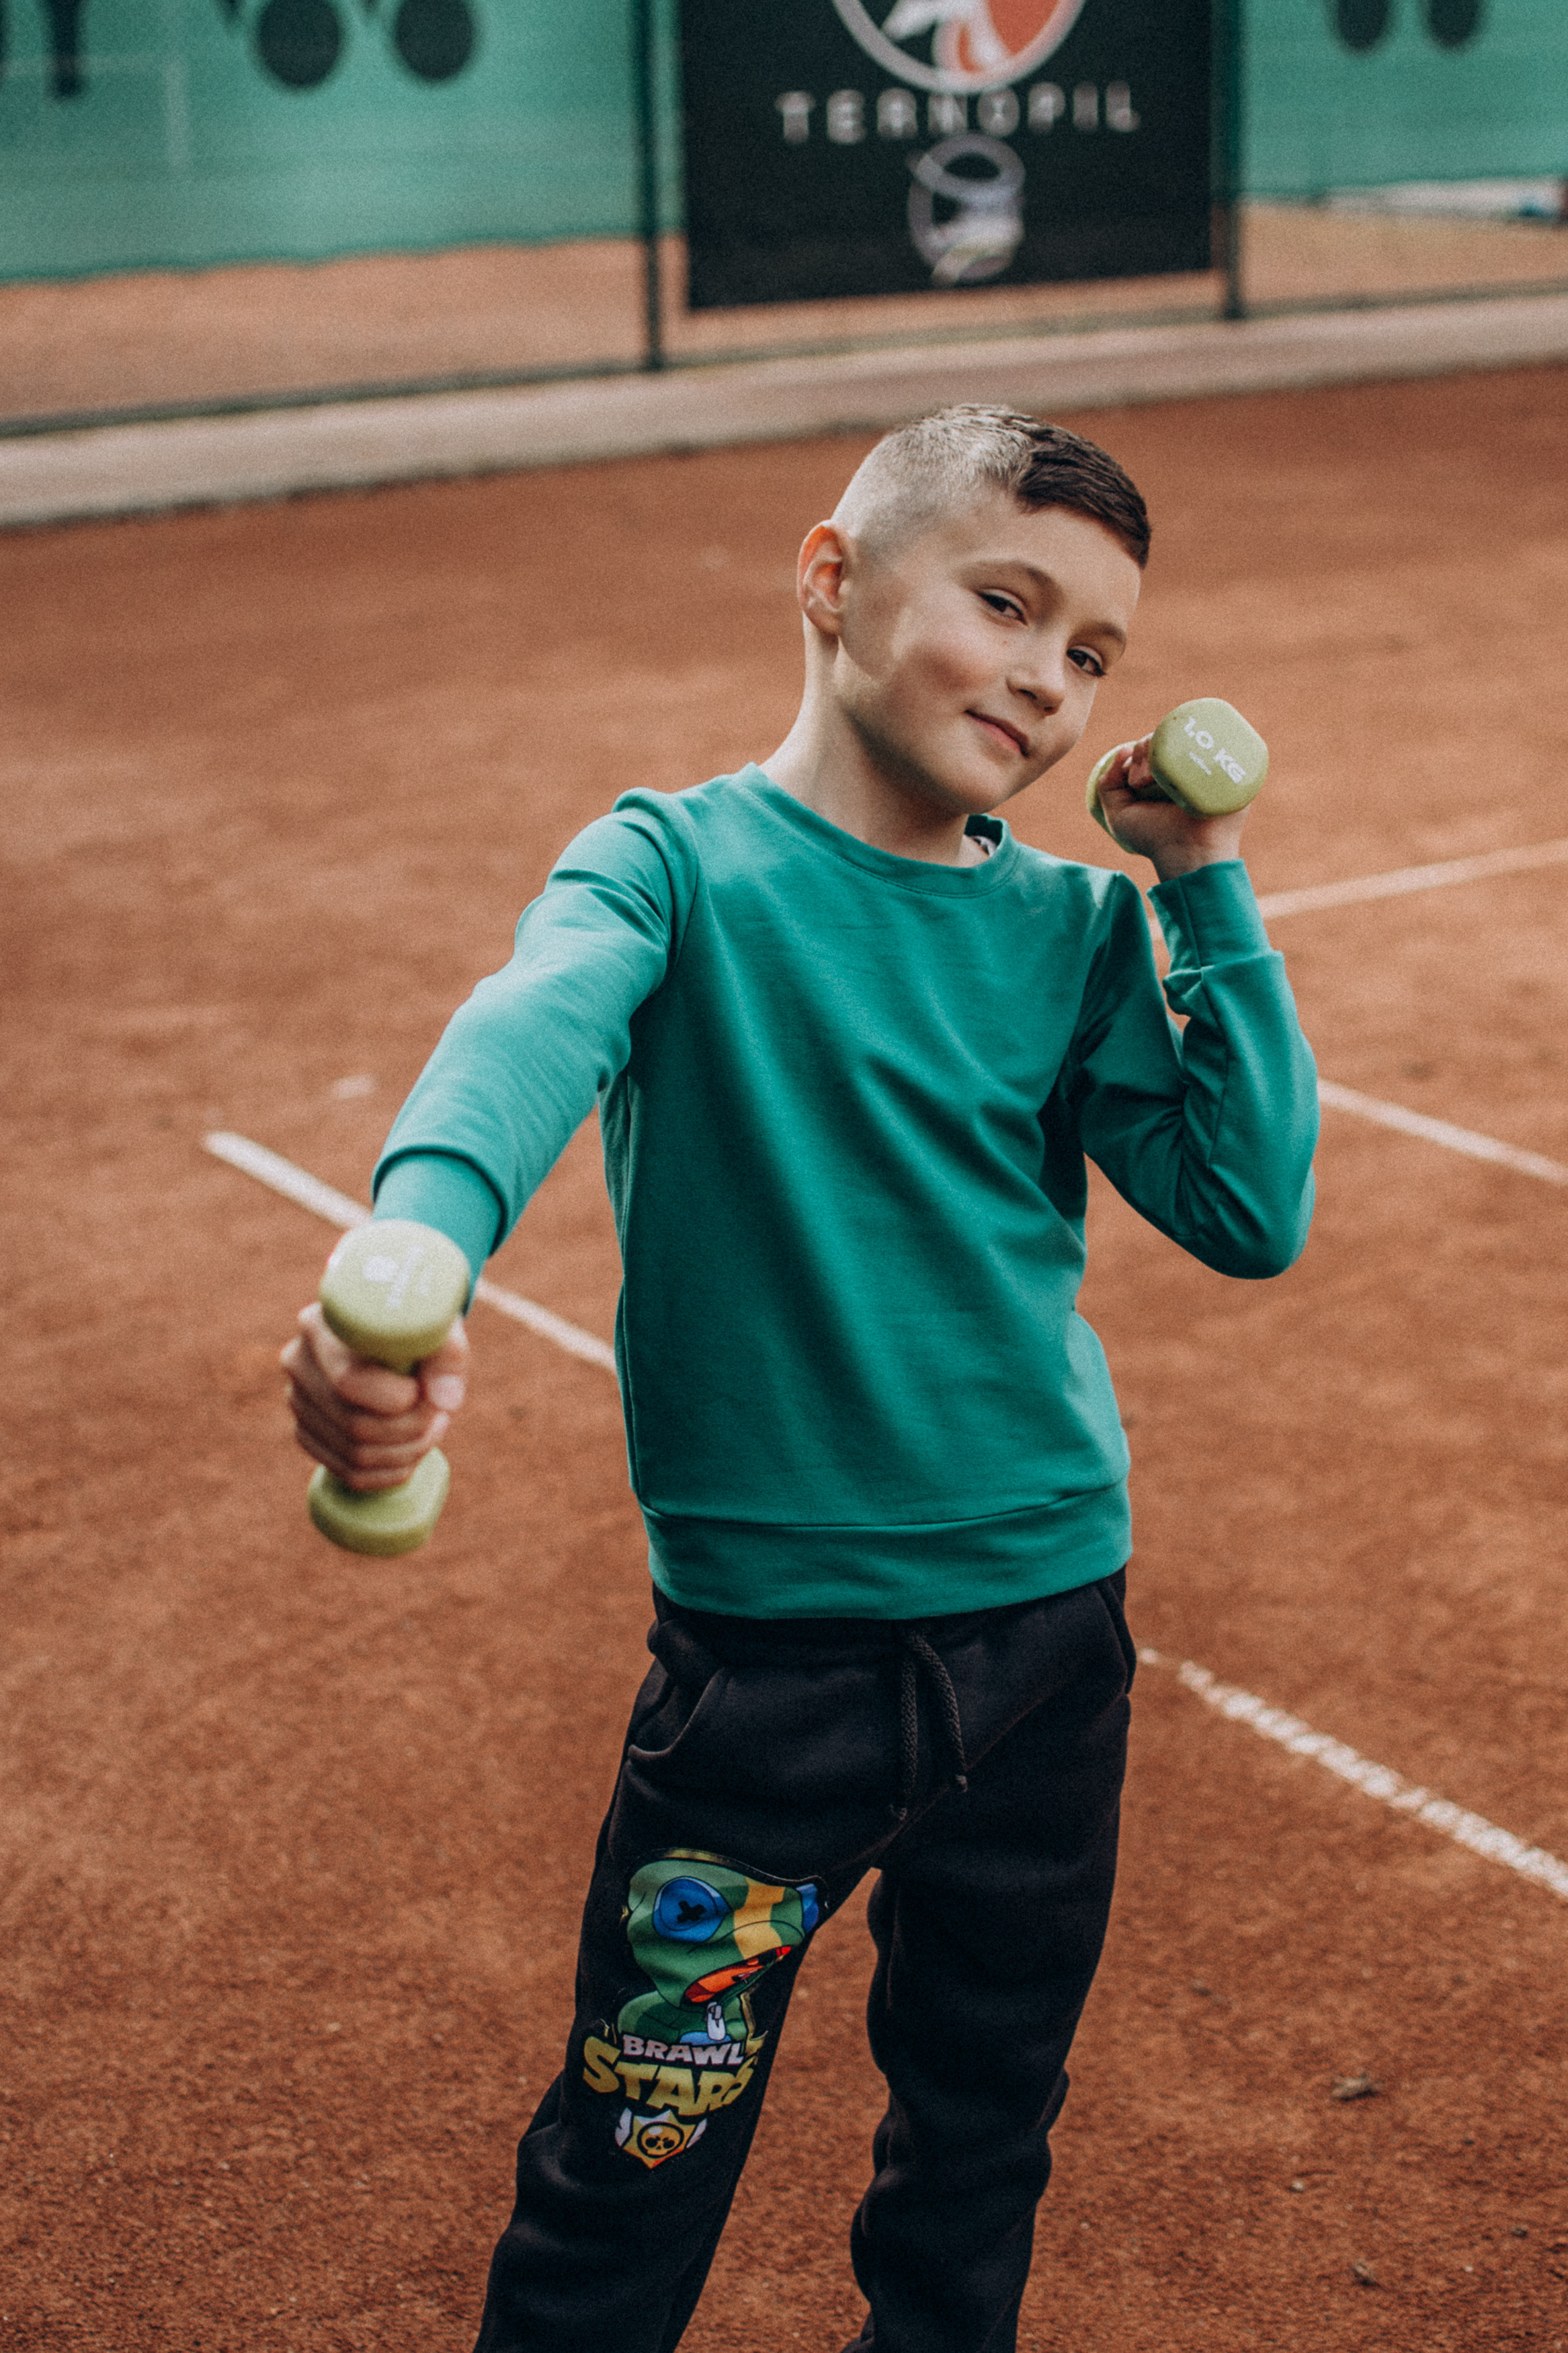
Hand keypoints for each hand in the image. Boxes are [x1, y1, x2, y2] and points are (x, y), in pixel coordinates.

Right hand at [281, 1301, 469, 1492]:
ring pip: (355, 1455)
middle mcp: (298, 1363)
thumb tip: (445, 1401)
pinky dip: (389, 1473)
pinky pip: (348, 1473)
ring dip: (406, 1452)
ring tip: (433, 1427)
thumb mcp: (436, 1324)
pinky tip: (413, 1451)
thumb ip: (446, 1355)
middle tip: (440, 1415)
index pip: (348, 1382)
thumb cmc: (415, 1324)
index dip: (395, 1400)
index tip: (424, 1392)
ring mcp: (298, 1402)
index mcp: (319, 1325)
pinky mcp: (307, 1433)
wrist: (394, 1333)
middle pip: (355, 1425)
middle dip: (410, 1429)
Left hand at [1095, 736, 1248, 880]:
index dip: (1138, 752)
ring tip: (1156, 779)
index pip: (1154, 744)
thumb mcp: (1119, 816)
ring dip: (1165, 749)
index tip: (1132, 777)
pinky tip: (1182, 762)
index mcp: (1168, 773)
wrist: (1188, 855)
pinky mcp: (1233, 768)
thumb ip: (1108, 785)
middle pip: (1169, 736)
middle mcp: (1190, 766)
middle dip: (1147, 750)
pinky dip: (1198, 744)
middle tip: (1143, 781)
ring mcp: (1212, 765)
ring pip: (1188, 737)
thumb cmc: (1154, 839)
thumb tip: (1124, 749)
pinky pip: (1220, 741)